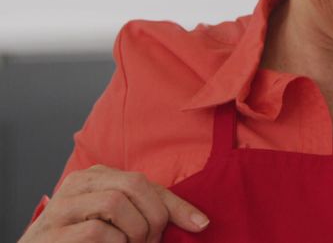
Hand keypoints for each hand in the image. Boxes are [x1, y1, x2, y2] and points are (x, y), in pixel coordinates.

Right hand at [19, 164, 207, 242]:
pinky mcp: (53, 233)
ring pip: (115, 203)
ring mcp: (62, 206)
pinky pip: (97, 230)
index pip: (146, 182)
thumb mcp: (119, 220)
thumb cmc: (84, 238)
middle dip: (153, 218)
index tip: (200, 225)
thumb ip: (148, 212)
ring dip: (133, 233)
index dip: (176, 205)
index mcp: (97, 175)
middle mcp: (78, 183)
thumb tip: (200, 222)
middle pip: (133, 186)